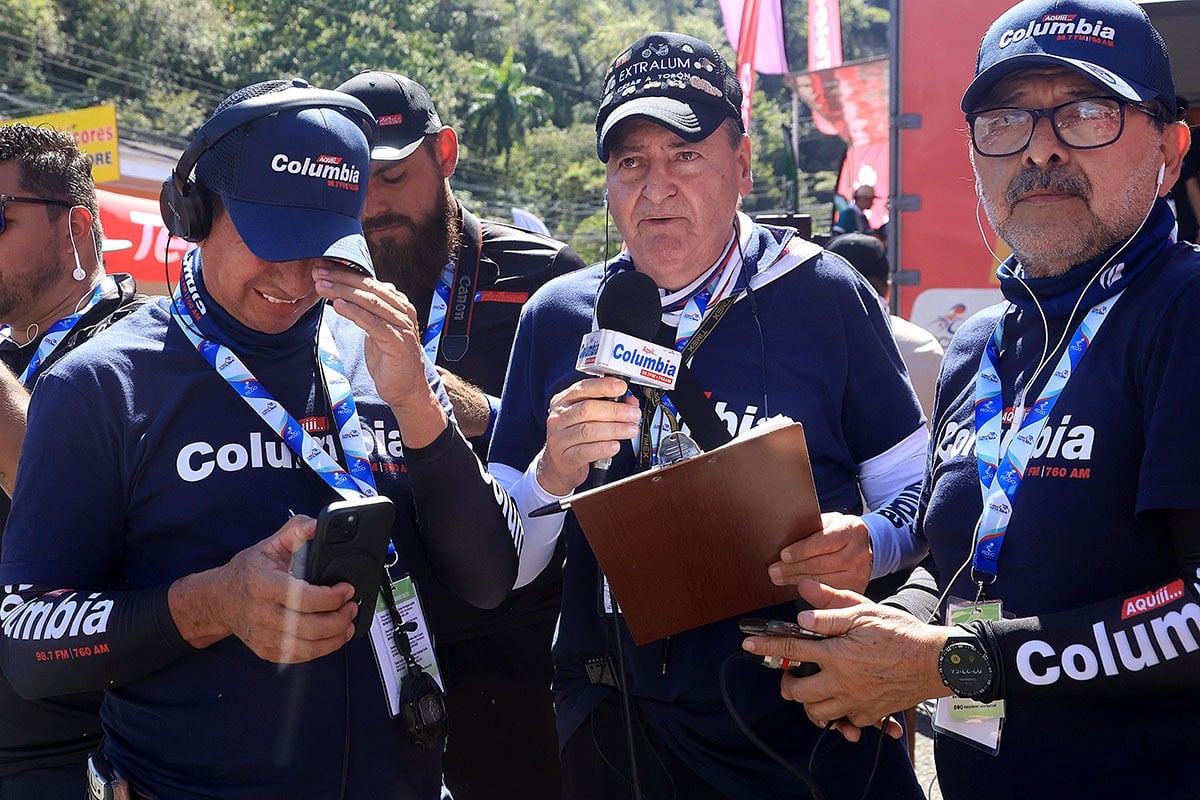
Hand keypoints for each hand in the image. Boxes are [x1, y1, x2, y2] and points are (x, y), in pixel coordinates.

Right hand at [168, 515, 356, 663]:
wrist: (219, 600)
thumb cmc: (246, 573)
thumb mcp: (269, 545)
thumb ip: (296, 531)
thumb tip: (317, 525)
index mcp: (264, 586)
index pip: (303, 598)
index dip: (331, 597)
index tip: (346, 589)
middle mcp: (263, 615)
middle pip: (310, 627)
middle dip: (340, 619)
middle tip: (351, 607)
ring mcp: (264, 636)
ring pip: (308, 647)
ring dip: (336, 637)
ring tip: (348, 623)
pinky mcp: (267, 651)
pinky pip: (300, 656)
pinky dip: (322, 649)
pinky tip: (333, 637)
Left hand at [313, 266, 445, 446]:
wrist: (407, 389)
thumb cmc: (390, 359)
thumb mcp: (377, 329)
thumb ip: (369, 311)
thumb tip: (352, 292)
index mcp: (398, 304)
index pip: (369, 282)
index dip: (345, 274)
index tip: (321, 269)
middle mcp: (403, 311)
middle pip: (369, 288)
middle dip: (341, 278)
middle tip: (317, 273)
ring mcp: (402, 326)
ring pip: (370, 302)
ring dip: (343, 291)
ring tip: (321, 286)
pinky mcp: (397, 341)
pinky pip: (373, 322)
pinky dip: (354, 312)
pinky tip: (338, 305)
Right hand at [534, 377, 640, 495]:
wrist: (557, 465)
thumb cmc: (575, 437)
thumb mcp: (587, 418)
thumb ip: (608, 406)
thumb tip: (631, 402)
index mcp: (563, 401)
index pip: (582, 388)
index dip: (603, 386)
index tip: (622, 387)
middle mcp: (558, 418)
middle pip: (587, 409)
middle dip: (615, 410)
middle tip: (633, 414)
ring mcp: (558, 439)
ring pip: (588, 431)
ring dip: (614, 429)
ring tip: (631, 430)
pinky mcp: (563, 458)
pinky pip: (585, 452)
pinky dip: (603, 448)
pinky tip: (615, 446)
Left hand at [741, 579, 951, 738]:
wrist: (936, 661)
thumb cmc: (901, 633)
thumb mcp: (865, 612)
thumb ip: (831, 610)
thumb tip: (802, 605)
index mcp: (836, 654)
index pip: (791, 650)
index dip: (766, 646)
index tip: (748, 643)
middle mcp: (841, 682)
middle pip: (798, 692)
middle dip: (786, 683)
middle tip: (788, 673)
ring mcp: (856, 701)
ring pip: (817, 713)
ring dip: (808, 702)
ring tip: (810, 688)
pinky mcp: (871, 714)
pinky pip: (845, 723)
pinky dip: (837, 718)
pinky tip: (839, 704)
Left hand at [769, 512, 872, 592]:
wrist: (864, 544)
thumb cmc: (839, 531)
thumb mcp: (829, 522)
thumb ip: (812, 528)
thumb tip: (785, 538)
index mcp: (851, 530)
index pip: (823, 541)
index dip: (801, 550)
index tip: (783, 555)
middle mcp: (859, 552)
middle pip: (820, 564)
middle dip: (793, 568)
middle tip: (774, 570)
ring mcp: (860, 573)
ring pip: (823, 580)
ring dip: (797, 580)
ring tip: (780, 578)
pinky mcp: (857, 588)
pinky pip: (829, 592)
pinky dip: (811, 590)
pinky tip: (798, 586)